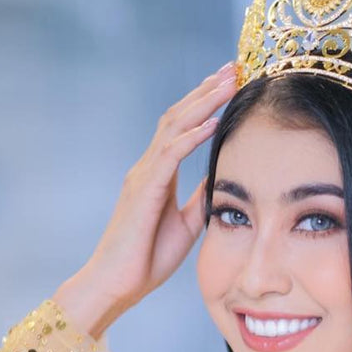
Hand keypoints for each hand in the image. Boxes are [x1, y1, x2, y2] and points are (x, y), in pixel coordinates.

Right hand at [81, 61, 236, 315]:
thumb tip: (220, 178)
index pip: (182, 128)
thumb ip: (199, 197)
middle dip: (206, 90)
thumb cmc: (147, 258)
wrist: (117, 285)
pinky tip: (212, 123)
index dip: (205, 104)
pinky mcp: (143, 191)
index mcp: (158, 175)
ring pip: (173, 127)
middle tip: (233, 67)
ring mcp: (143, 176)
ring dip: (202, 103)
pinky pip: (169, 156)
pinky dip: (191, 137)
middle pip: (178, 117)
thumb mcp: (185, 222)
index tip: (231, 84)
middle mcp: (148, 168)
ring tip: (228, 81)